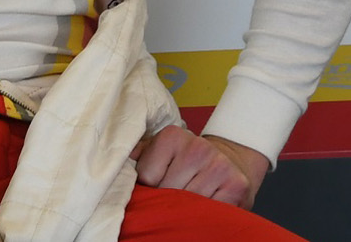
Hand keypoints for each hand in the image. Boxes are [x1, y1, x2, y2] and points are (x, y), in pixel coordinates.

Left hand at [132, 126, 268, 208]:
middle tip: (172, 199)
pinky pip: (211, 210)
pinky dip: (205, 214)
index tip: (157, 185)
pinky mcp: (236, 185)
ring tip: (187, 203)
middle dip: (167, 200)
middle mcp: (197, 147)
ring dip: (186, 208)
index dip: (150, 188)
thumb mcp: (162, 150)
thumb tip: (114, 161)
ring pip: (189, 203)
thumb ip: (140, 153)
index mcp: (172, 136)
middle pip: (168, 190)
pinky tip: (204, 206)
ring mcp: (219, 166)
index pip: (148, 176)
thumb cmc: (187, 160)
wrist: (230, 160)